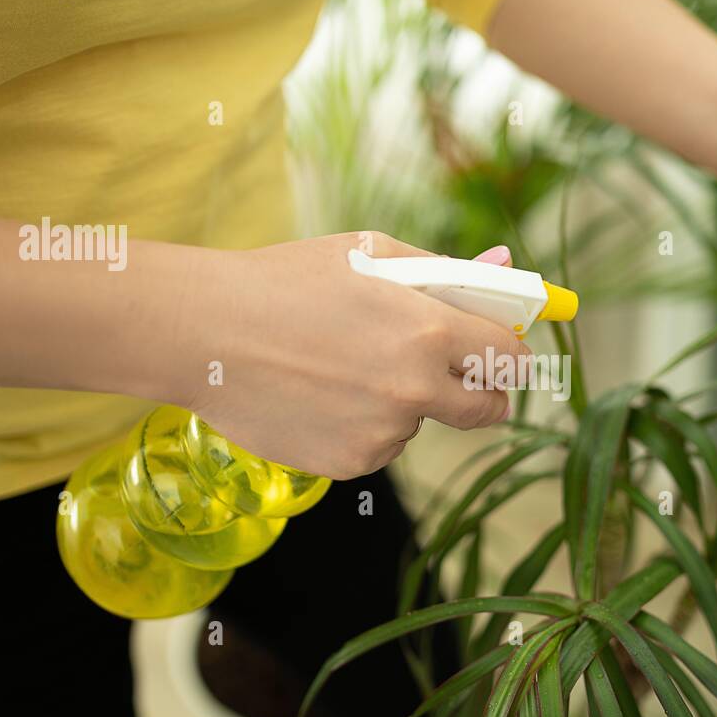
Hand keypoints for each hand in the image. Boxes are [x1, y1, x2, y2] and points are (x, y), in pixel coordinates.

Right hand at [178, 233, 525, 479]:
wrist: (205, 334)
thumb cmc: (288, 281)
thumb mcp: (370, 252)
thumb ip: (445, 270)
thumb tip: (504, 271)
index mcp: (429, 332)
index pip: (510, 357)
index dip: (511, 353)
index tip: (504, 352)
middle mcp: (414, 390)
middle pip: (488, 409)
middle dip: (485, 394)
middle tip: (458, 377)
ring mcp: (383, 433)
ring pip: (421, 424)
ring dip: (405, 402)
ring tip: (344, 366)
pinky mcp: (350, 464)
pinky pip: (379, 445)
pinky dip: (365, 425)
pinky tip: (322, 394)